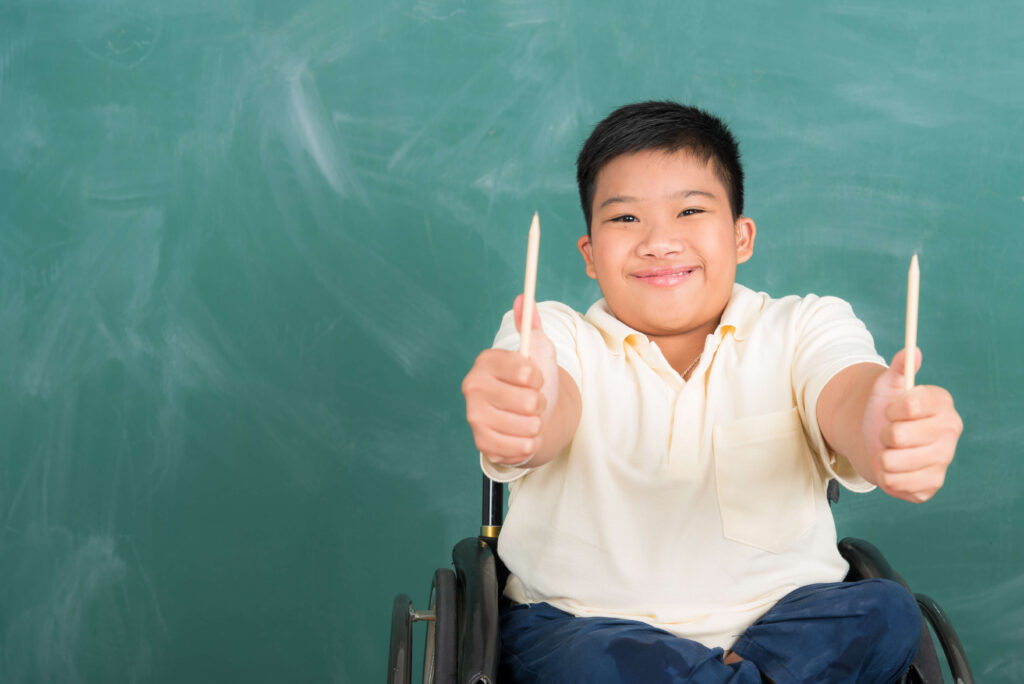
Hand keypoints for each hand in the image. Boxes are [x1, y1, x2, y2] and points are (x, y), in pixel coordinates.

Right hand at [462, 296, 559, 465]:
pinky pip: (521, 447)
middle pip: (529, 402)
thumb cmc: (532, 383)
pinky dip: (529, 444)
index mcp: (486, 361)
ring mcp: (474, 417)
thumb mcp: (537, 351)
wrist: (529, 417)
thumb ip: (531, 325)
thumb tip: (524, 298)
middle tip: (529, 402)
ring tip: (526, 418)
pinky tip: (519, 434)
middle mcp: (472, 387)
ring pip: (528, 426)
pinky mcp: (481, 443)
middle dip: (538, 404)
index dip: (538, 377)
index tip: (533, 378)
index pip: (526, 372)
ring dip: (535, 425)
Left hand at [861, 349, 962, 501]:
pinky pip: (897, 483)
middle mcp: (950, 431)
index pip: (913, 404)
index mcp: (942, 403)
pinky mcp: (932, 485)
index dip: (892, 408)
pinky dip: (887, 477)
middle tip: (889, 433)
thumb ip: (899, 367)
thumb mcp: (887, 386)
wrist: (879, 445)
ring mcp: (944, 459)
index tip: (890, 410)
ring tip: (890, 451)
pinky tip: (894, 469)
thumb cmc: (885, 412)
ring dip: (883, 457)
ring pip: (894, 461)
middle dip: (884, 434)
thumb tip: (912, 351)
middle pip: (898, 435)